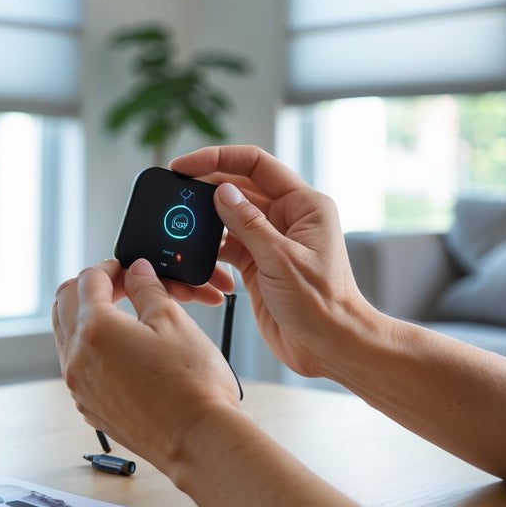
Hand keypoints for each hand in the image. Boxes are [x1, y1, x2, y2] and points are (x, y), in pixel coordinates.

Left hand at [52, 258, 240, 471]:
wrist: (200, 441)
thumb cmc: (193, 384)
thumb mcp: (173, 320)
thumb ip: (147, 288)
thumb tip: (136, 271)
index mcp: (95, 330)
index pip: (89, 280)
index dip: (111, 267)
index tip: (130, 270)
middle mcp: (76, 358)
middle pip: (64, 303)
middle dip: (90, 287)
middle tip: (121, 287)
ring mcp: (79, 387)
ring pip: (65, 336)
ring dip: (85, 317)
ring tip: (122, 315)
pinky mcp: (89, 407)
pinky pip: (76, 367)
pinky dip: (89, 349)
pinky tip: (121, 350)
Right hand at [170, 145, 377, 377]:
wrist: (330, 347)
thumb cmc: (322, 304)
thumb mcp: (281, 260)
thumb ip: (248, 224)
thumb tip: (221, 192)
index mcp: (303, 205)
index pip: (256, 164)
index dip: (218, 158)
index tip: (185, 165)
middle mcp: (288, 216)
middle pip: (239, 187)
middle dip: (206, 188)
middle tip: (174, 193)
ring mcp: (271, 240)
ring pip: (229, 217)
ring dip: (206, 220)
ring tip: (180, 225)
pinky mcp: (258, 263)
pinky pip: (227, 245)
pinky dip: (210, 249)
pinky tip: (196, 255)